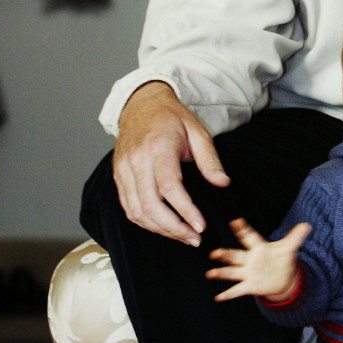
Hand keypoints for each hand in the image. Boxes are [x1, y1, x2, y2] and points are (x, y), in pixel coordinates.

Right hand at [112, 81, 230, 246]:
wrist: (142, 104)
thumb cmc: (172, 118)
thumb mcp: (198, 132)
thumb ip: (210, 160)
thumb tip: (223, 183)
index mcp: (158, 148)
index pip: (169, 188)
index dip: (185, 211)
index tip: (201, 226)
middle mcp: (136, 160)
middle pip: (149, 205)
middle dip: (173, 228)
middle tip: (194, 238)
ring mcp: (124, 169)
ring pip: (136, 210)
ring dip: (159, 229)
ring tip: (182, 236)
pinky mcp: (119, 176)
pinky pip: (128, 206)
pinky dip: (145, 222)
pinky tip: (163, 227)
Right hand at [207, 219, 310, 301]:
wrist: (282, 277)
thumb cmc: (281, 259)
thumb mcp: (289, 248)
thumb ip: (295, 237)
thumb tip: (307, 225)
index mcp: (259, 248)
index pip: (250, 237)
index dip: (244, 229)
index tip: (236, 221)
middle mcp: (250, 260)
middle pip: (236, 256)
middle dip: (226, 254)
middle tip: (215, 253)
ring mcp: (248, 273)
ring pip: (232, 272)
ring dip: (222, 273)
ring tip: (210, 273)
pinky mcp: (250, 286)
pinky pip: (237, 290)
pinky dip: (228, 294)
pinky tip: (218, 297)